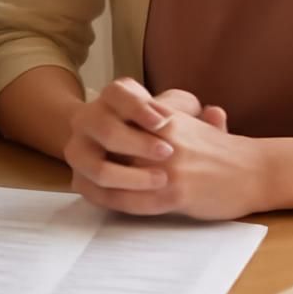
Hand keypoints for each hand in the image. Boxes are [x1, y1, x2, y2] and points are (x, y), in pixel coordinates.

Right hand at [63, 78, 178, 194]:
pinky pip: (98, 195)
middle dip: (137, 143)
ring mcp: (79, 151)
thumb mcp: (171, 109)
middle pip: (105, 129)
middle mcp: (87, 120)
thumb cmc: (155, 129)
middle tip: (168, 152)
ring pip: (98, 169)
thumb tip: (213, 115)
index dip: (138, 108)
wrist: (120, 148)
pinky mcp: (80, 180)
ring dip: (129, 177)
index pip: (117, 94)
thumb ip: (189, 110)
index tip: (163, 122)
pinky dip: (126, 199)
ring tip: (162, 179)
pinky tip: (153, 199)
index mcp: (110, 98)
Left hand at [72, 84, 264, 220]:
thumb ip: (166, 116)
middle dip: (92, 156)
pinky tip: (107, 204)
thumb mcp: (192, 123)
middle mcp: (162, 137)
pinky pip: (133, 200)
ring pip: (116, 174)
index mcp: (164, 117)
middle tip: (79, 166)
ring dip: (97, 183)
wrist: (257, 170)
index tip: (87, 140)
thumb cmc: (223, 150)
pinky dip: (115, 203)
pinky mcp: (176, 192)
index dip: (96, 131)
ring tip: (87, 186)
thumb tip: (140, 115)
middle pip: (109, 144)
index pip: (115, 116)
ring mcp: (168, 165)